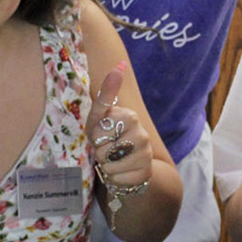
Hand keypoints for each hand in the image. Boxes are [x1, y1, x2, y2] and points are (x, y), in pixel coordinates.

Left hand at [86, 62, 152, 203]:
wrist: (130, 166)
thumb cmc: (109, 139)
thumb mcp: (100, 118)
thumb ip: (107, 94)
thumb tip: (121, 63)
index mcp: (130, 116)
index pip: (99, 130)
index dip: (96, 136)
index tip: (103, 135)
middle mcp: (141, 134)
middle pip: (102, 148)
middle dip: (99, 152)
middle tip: (107, 150)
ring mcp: (145, 154)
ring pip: (108, 165)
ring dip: (105, 167)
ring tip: (113, 162)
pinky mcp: (144, 173)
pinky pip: (116, 178)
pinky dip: (114, 179)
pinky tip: (120, 173)